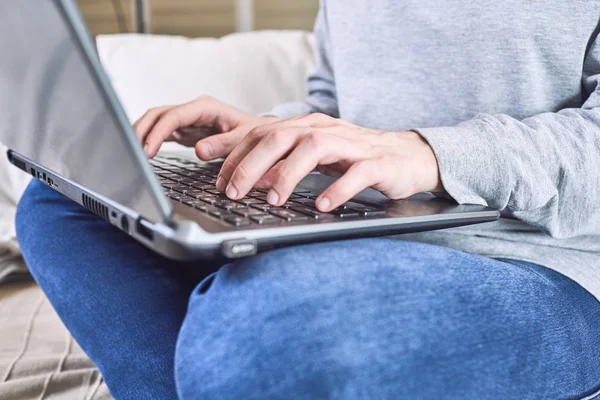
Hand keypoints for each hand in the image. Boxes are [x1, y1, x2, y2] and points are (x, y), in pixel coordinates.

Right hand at [133, 95, 277, 157]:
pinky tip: (140, 151)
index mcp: (205, 107)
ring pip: (156, 121)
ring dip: (141, 133)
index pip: (174, 116)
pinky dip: (149, 140)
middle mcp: (193, 110)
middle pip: (158, 114)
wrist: (261, 135)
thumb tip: (199, 151)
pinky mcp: (185, 130)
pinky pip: (161, 131)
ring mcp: (187, 119)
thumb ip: (222, 145)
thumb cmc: (254, 135)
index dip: (157, 132)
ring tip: (130, 151)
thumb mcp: (242, 139)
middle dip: (141, 130)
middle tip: (130, 151)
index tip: (147, 150)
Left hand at [216, 113, 442, 211]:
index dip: (235, 154)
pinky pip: (355, 174)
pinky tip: (322, 205)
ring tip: (272, 200)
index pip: (262, 134)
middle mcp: (326, 130)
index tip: (215, 178)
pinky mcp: (377, 164)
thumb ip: (282, 165)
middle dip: (250, 164)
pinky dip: (337, 189)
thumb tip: (248, 180)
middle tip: (232, 192)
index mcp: (307, 127)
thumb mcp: (315, 160)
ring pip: (313, 148)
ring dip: (287, 174)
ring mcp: (352, 145)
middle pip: (280, 137)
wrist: (409, 156)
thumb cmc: (357, 159)